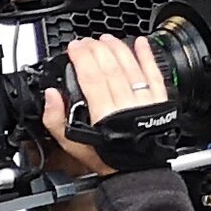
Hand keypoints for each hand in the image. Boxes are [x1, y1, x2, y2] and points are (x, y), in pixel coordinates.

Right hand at [42, 34, 173, 179]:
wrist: (137, 171)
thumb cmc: (106, 158)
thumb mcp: (72, 145)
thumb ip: (56, 120)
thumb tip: (50, 95)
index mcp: (103, 115)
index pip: (91, 76)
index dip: (82, 57)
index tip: (74, 47)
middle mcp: (125, 105)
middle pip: (110, 67)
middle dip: (96, 48)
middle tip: (86, 42)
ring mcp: (144, 102)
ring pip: (130, 67)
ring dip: (117, 48)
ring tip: (106, 39)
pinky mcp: (160, 102)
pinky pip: (154, 74)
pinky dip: (147, 56)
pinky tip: (141, 43)